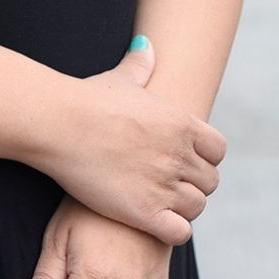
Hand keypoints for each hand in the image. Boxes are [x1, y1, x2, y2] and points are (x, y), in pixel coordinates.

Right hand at [28, 34, 226, 247]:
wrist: (60, 123)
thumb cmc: (87, 99)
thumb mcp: (121, 78)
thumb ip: (140, 65)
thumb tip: (146, 46)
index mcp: (181, 122)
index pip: (218, 150)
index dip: (204, 157)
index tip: (184, 159)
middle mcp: (179, 154)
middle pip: (210, 181)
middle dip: (194, 184)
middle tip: (169, 184)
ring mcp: (164, 184)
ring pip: (197, 207)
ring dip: (182, 208)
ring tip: (160, 204)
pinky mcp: (145, 212)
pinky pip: (180, 232)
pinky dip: (172, 231)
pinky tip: (153, 221)